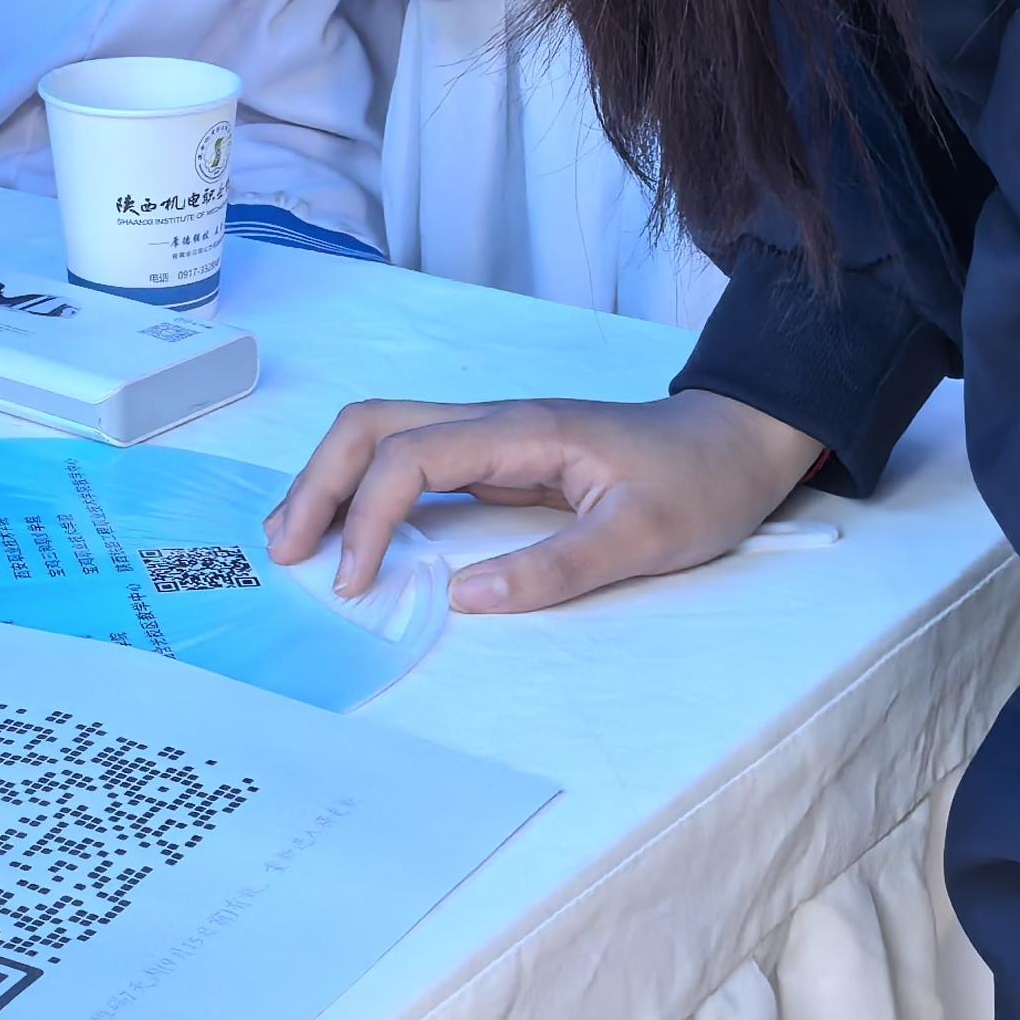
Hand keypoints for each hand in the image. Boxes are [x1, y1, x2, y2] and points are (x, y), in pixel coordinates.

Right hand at [263, 390, 820, 615]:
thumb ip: (554, 568)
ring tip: (293, 540)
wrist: (734, 445)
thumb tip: (462, 599)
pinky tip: (347, 531)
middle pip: (371, 424)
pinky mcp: (495, 456)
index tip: (354, 582)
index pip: (411, 455)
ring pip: (381, 433)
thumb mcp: (644, 539)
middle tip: (285, 551)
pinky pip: (409, 460)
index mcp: (522, 431)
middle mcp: (492, 420)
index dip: (367, 515)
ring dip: (329, 479)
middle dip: (317, 482)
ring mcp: (490, 434)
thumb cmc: (697, 487)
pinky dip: (362, 489)